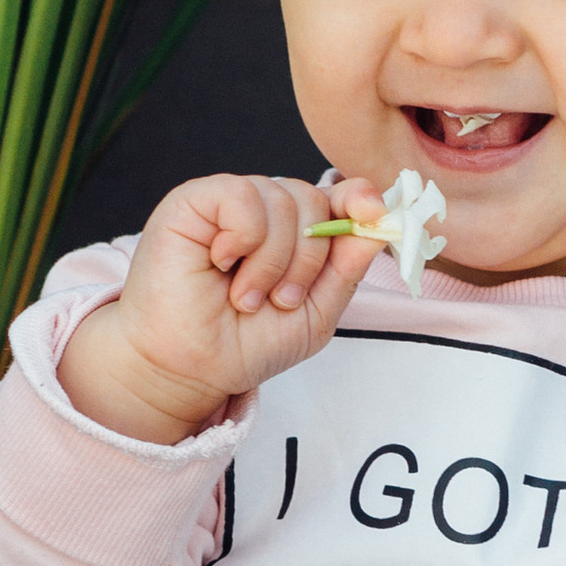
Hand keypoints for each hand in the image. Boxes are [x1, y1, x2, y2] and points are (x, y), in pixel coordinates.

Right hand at [57, 174, 381, 443]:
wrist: (187, 369)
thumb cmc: (242, 344)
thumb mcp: (314, 314)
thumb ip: (346, 268)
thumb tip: (379, 221)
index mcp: (294, 234)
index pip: (338, 197)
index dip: (359, 198)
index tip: (373, 211)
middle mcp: (264, 212)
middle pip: (315, 199)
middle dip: (308, 258)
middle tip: (280, 300)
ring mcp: (228, 203)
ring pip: (282, 198)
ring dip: (272, 261)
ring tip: (246, 296)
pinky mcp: (194, 201)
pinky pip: (242, 196)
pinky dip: (243, 237)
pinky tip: (223, 264)